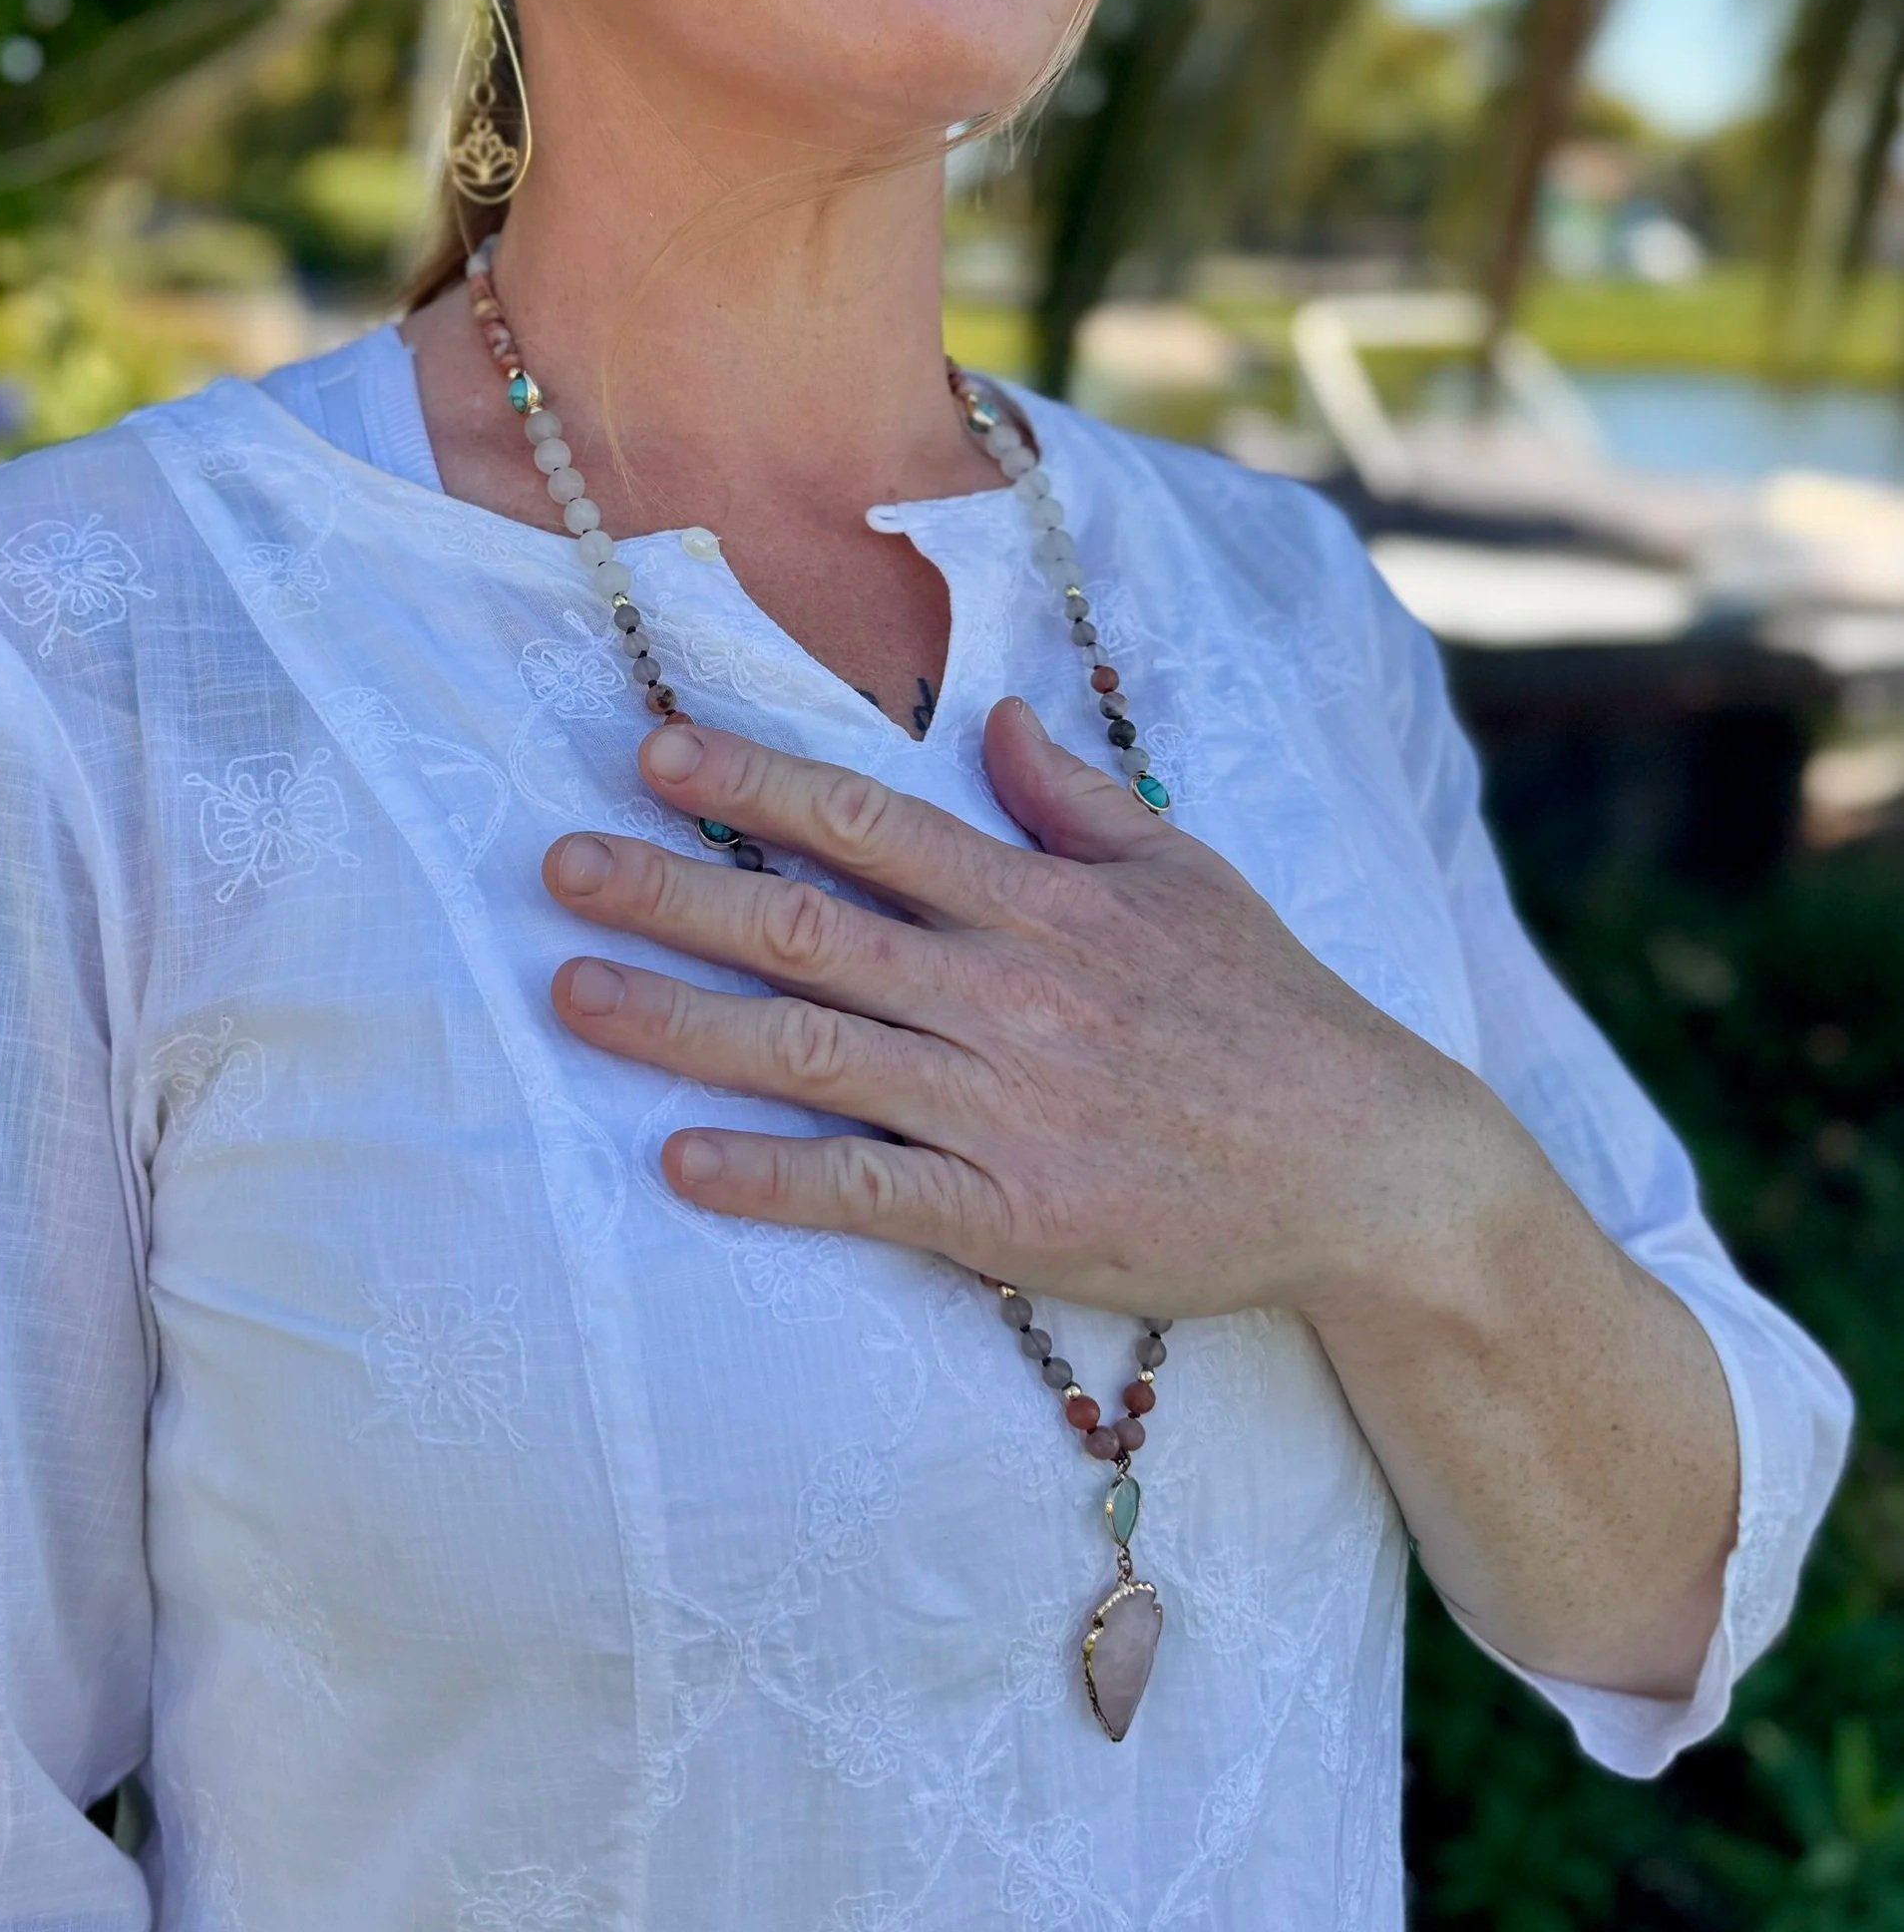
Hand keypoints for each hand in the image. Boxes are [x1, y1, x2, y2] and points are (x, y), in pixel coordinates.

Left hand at [542, 697, 1536, 1326]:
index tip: (655, 751)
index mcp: (1042, 902)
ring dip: (682, 1023)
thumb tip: (991, 718)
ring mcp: (1005, 1105)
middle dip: (674, 889)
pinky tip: (681, 1162)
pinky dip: (770, 1177)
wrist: (1372, 1167)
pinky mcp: (1012, 1213)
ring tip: (574, 993)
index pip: (870, 822)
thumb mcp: (1189, 876)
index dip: (755, 782)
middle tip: (559, 865)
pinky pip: (867, 1189)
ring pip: (813, 1050)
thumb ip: (1075, 801)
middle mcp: (1007, 991)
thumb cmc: (1275, 1016)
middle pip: (809, 926)